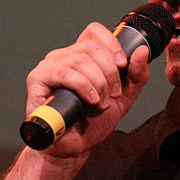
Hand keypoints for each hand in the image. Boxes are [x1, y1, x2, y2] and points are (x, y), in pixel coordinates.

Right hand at [25, 22, 150, 159]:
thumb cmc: (93, 122)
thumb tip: (142, 50)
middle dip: (110, 73)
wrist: (74, 148)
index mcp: (81, 55)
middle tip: (113, 93)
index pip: (95, 31)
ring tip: (100, 102)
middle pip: (92, 48)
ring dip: (98, 83)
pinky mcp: (37, 81)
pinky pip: (64, 73)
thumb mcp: (124, 97)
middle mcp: (63, 57)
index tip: (122, 66)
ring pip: (80, 60)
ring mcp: (48, 67)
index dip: (112, 44)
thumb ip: (136, 75)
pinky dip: (83, 87)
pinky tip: (90, 101)